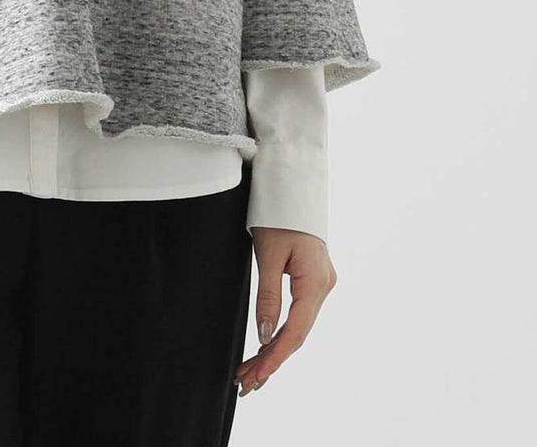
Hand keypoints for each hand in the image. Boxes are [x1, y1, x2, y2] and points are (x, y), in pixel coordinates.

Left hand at [234, 227, 336, 396]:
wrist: (291, 186)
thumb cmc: (278, 213)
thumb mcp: (268, 253)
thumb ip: (268, 295)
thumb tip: (263, 334)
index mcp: (316, 282)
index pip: (296, 331)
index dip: (275, 357)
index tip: (255, 376)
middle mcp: (324, 286)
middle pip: (298, 333)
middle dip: (271, 359)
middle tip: (245, 383)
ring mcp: (320, 284)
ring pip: (298, 326)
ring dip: (275, 349)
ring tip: (251, 372)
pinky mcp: (313, 280)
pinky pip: (298, 314)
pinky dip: (281, 332)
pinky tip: (266, 348)